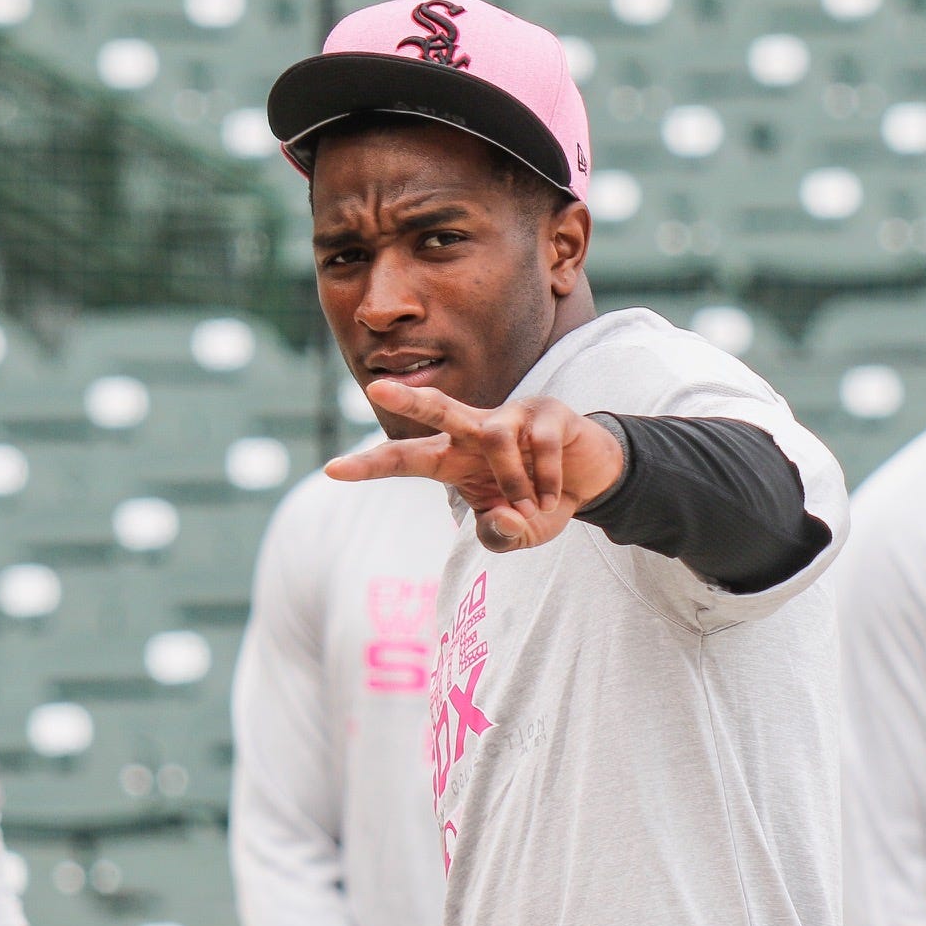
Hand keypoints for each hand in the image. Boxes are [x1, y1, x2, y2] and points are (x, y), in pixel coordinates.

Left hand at [325, 385, 625, 552]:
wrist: (593, 480)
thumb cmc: (542, 502)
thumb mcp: (521, 534)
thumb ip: (502, 536)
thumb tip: (502, 519)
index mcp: (455, 459)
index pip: (406, 459)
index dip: (370, 465)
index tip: (332, 469)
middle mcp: (476, 429)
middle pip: (438, 408)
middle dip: (407, 400)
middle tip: (374, 389)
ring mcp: (513, 414)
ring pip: (495, 438)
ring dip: (513, 481)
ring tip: (532, 506)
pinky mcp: (548, 411)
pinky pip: (537, 443)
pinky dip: (545, 478)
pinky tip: (555, 493)